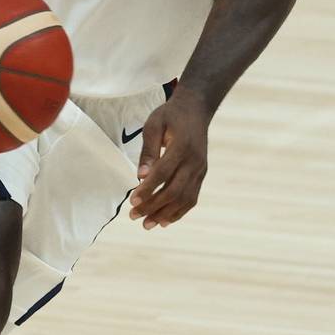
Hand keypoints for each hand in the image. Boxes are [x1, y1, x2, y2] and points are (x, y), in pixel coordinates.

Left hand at [128, 92, 212, 229]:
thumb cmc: (171, 116)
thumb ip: (148, 150)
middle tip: (133, 215)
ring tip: (146, 224)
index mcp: (182, 146)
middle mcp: (195, 161)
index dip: (148, 189)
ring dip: (165, 214)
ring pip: (185, 198)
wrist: (197, 110)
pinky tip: (164, 221)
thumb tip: (140, 176)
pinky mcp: (202, 174)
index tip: (132, 201)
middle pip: (174, 190)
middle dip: (153, 206)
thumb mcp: (153, 125)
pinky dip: (179, 212)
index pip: (163, 173)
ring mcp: (200, 169)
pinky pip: (192, 198)